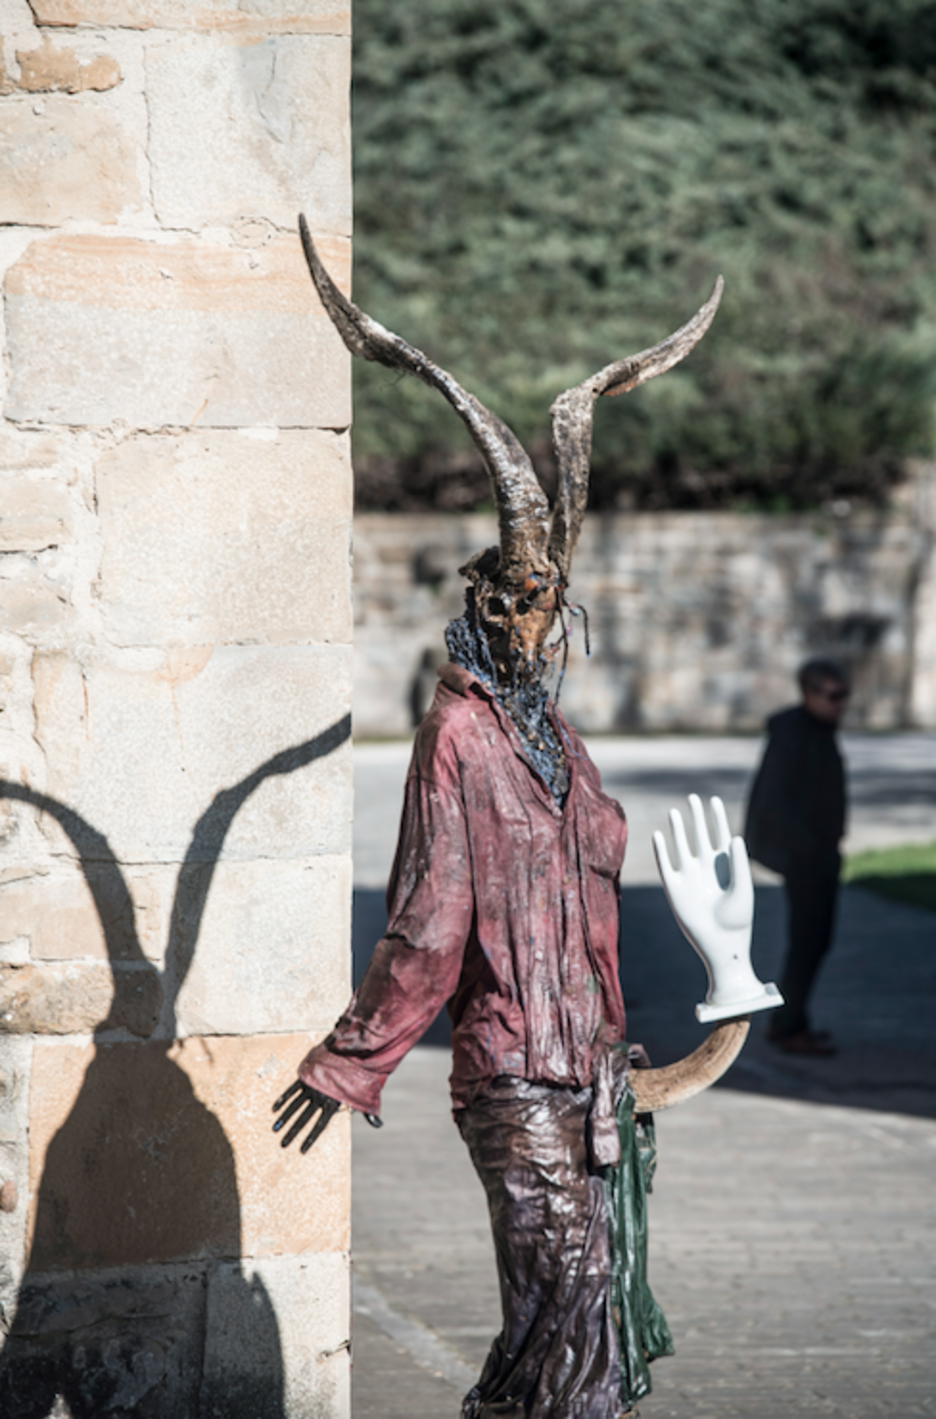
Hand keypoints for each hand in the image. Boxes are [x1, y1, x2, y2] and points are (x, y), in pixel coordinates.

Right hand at [272, 1080, 382, 1154]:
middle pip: (303, 1119)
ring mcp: (312, 1087)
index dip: (310, 1138)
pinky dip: (283, 1099)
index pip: (319, 1126)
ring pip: (295, 1105)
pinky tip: (274, 1108)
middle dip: (292, 1132)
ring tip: (275, 1129)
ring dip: (284, 1117)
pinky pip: (292, 1090)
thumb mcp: (363, 1096)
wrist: (351, 1053)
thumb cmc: (359, 1077)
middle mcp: (320, 1097)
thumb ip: (368, 1113)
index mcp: (332, 1104)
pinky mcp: (306, 1076)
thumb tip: (379, 1126)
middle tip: (283, 1144)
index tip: (302, 1151)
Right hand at [653, 794, 770, 1021]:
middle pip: (699, 835)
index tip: (714, 800)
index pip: (720, 835)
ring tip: (675, 812)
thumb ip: (740, 863)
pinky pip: (666, 865)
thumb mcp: (743, 888)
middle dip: (697, 817)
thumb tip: (734, 836)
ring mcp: (689, 877)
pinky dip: (662, 851)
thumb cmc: (738, 920)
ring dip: (679, 830)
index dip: (717, 818)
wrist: (723, 946)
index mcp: (725, 866)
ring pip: (681, 846)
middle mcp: (706, 868)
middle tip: (693, 797)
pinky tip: (659, 836)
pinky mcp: (675, 889)